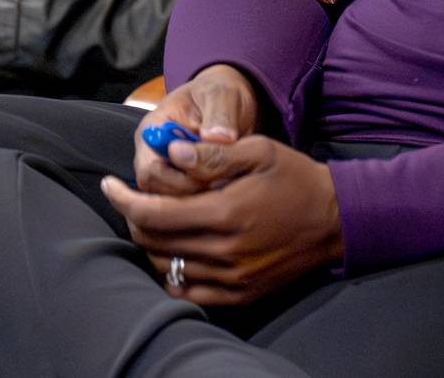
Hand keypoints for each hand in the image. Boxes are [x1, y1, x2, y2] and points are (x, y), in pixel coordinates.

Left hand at [102, 135, 343, 306]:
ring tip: (150, 220)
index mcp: (226, 212)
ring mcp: (233, 278)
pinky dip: (170, 274)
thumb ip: (213, 154)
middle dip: (131, 218)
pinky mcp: (241, 293)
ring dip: (149, 244)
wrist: (335, 220)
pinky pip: (189, 293)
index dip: (123, 199)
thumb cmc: (293, 177)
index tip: (109, 184)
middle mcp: (226, 251)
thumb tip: (172, 152)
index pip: (154, 213)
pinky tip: (170, 251)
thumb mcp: (257, 150)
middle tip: (129, 198)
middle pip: (153, 242)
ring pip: (166, 268)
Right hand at [133, 64, 259, 196]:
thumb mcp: (223, 95)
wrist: (228, 102)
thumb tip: (217, 138)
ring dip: (202, 200)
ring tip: (230, 182)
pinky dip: (209, 203)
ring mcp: (166, 173)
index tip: (213, 173)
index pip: (150, 171)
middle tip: (226, 181)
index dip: (180, 180)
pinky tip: (229, 190)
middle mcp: (152, 156)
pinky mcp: (183, 186)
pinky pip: (188, 207)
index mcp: (152, 131)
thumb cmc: (220, 93)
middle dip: (194, 193)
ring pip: (173, 205)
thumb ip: (219, 115)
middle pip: (158, 194)